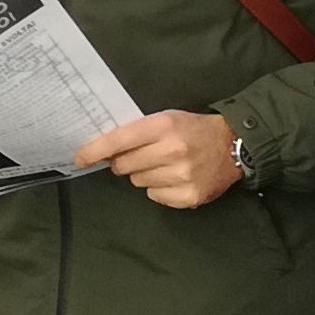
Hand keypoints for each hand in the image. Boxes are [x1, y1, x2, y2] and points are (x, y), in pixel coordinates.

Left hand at [74, 109, 242, 209]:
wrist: (234, 144)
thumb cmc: (193, 129)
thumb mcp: (167, 118)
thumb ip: (138, 132)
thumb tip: (106, 150)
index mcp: (163, 126)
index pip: (119, 141)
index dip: (95, 151)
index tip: (79, 158)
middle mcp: (172, 151)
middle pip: (125, 165)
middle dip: (125, 162)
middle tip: (143, 155)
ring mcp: (182, 175)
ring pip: (138, 182)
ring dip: (145, 175)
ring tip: (165, 165)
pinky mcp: (189, 195)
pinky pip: (155, 196)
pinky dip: (160, 189)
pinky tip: (175, 178)